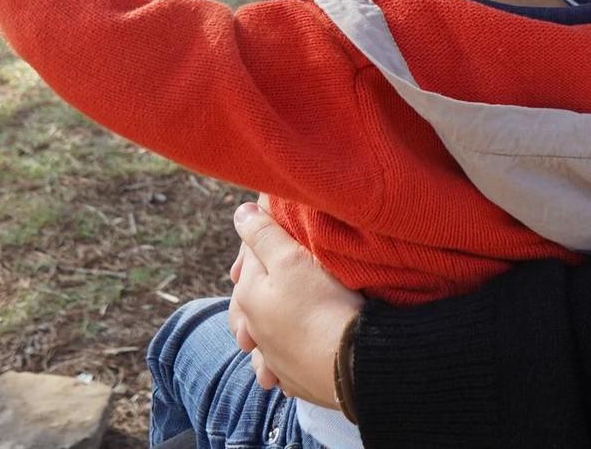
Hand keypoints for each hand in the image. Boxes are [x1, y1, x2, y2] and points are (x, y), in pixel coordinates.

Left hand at [227, 200, 362, 404]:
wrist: (350, 365)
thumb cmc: (322, 305)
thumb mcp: (291, 258)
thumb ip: (263, 234)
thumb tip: (240, 213)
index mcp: (248, 294)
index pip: (250, 256)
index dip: (265, 234)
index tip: (282, 222)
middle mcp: (253, 328)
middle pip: (251, 297)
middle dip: (260, 282)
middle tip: (276, 268)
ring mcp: (272, 358)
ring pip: (262, 336)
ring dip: (266, 326)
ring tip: (279, 318)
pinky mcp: (295, 377)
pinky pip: (282, 363)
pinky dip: (284, 354)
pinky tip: (293, 351)